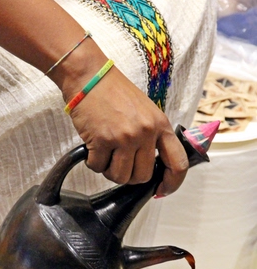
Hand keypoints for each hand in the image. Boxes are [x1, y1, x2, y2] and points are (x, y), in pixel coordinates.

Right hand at [52, 43, 188, 196]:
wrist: (90, 77)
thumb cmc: (114, 93)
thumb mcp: (145, 111)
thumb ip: (152, 135)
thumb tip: (150, 164)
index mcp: (160, 125)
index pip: (178, 163)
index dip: (171, 183)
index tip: (161, 191)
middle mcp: (145, 133)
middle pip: (142, 176)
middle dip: (128, 176)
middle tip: (118, 163)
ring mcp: (124, 138)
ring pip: (120, 176)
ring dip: (109, 171)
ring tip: (104, 155)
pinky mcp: (102, 141)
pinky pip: (98, 167)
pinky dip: (93, 162)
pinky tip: (92, 148)